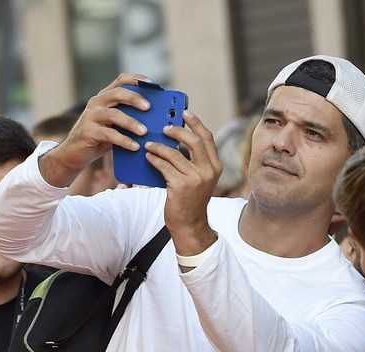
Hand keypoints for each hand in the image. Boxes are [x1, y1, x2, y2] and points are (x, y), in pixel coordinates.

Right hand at [39, 73, 153, 186]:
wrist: (74, 154)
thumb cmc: (100, 139)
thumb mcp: (115, 126)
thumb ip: (130, 119)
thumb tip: (157, 120)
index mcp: (105, 97)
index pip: (122, 80)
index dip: (138, 80)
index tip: (154, 85)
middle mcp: (97, 102)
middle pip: (118, 93)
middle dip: (135, 98)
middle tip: (149, 108)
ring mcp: (90, 116)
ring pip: (113, 113)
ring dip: (131, 122)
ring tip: (144, 132)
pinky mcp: (87, 131)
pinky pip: (108, 134)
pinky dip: (123, 140)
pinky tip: (134, 146)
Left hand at [147, 110, 222, 255]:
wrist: (189, 225)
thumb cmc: (190, 201)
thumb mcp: (199, 179)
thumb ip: (195, 161)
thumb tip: (178, 140)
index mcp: (215, 167)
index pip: (207, 138)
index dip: (196, 122)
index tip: (185, 112)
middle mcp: (208, 171)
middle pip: (194, 140)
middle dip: (177, 130)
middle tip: (164, 127)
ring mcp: (195, 179)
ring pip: (174, 153)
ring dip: (159, 146)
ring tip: (149, 145)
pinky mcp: (181, 186)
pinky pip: (164, 166)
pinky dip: (154, 159)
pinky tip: (148, 157)